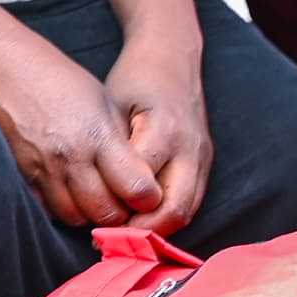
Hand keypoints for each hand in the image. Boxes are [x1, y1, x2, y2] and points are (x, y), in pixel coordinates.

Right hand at [0, 25, 166, 230]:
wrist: (0, 66)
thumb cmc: (57, 78)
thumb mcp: (103, 101)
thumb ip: (122, 144)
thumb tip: (139, 179)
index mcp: (99, 136)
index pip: (137, 190)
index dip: (148, 198)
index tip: (147, 193)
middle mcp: (71, 158)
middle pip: (107, 213)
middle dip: (120, 212)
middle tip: (122, 199)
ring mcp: (42, 169)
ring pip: (77, 218)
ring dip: (89, 212)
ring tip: (94, 195)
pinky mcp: (21, 175)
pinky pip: (48, 210)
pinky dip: (63, 208)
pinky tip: (68, 190)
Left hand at [101, 28, 215, 233]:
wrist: (173, 57)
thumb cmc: (135, 80)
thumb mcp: (111, 106)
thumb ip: (108, 148)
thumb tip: (89, 190)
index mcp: (163, 132)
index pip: (142, 188)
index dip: (119, 211)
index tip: (93, 225)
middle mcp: (190, 149)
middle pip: (173, 209)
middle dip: (143, 231)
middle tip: (110, 239)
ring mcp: (203, 157)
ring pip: (187, 211)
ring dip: (157, 228)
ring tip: (124, 235)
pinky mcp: (207, 162)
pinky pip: (191, 201)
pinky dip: (169, 216)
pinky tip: (141, 219)